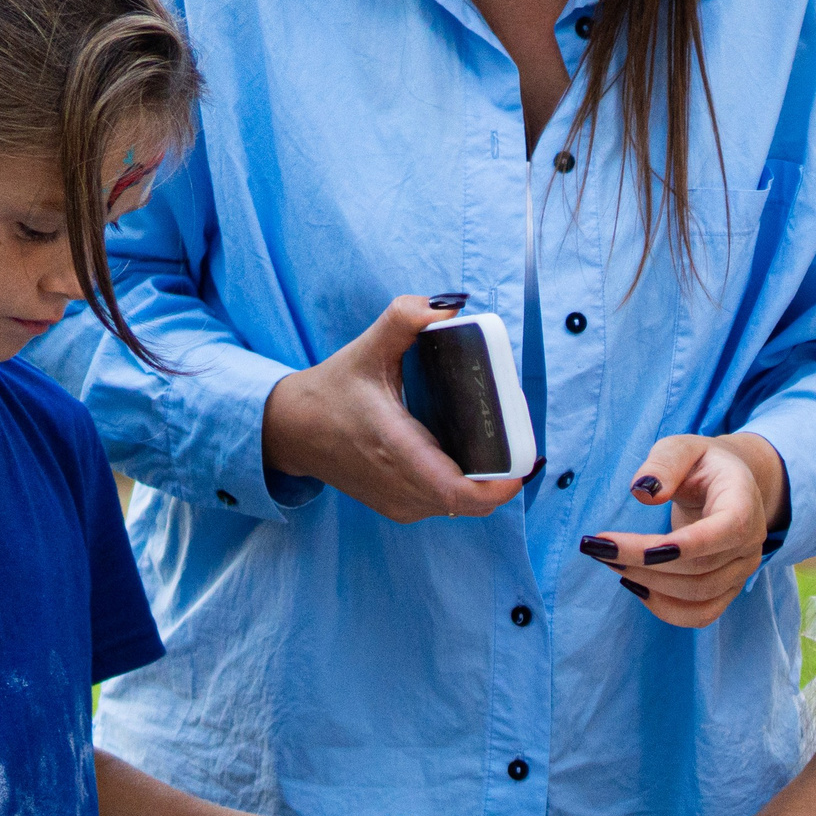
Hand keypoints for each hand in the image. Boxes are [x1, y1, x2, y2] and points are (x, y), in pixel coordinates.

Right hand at [261, 294, 528, 523]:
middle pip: (472, 502)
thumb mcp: (366, 348)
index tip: (524, 464)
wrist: (291, 431)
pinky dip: (463, 487)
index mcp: (396, 447)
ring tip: (496, 449)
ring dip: (483, 484)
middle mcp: (399, 484)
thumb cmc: (331, 391)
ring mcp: (399, 503)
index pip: (458, 491)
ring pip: (461, 507)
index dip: (499, 488)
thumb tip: (448, 306)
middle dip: (502, 478)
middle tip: (517, 444)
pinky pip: (444, 505)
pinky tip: (468, 460)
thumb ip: (404, 319)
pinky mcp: (398, 508)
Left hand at [584, 434, 787, 628]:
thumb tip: (643, 492)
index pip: (728, 529)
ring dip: (648, 583)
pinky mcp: (728, 589)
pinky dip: (665, 608)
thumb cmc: (701, 464)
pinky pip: (701, 614)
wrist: (728, 487)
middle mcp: (750, 542)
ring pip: (697, 594)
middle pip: (700, 568)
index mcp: (744, 502)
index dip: (687, 544)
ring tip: (610, 561)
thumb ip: (663, 463)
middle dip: (643, 561)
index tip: (638, 548)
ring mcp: (742, 571)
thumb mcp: (682, 447)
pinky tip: (635, 585)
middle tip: (597, 546)